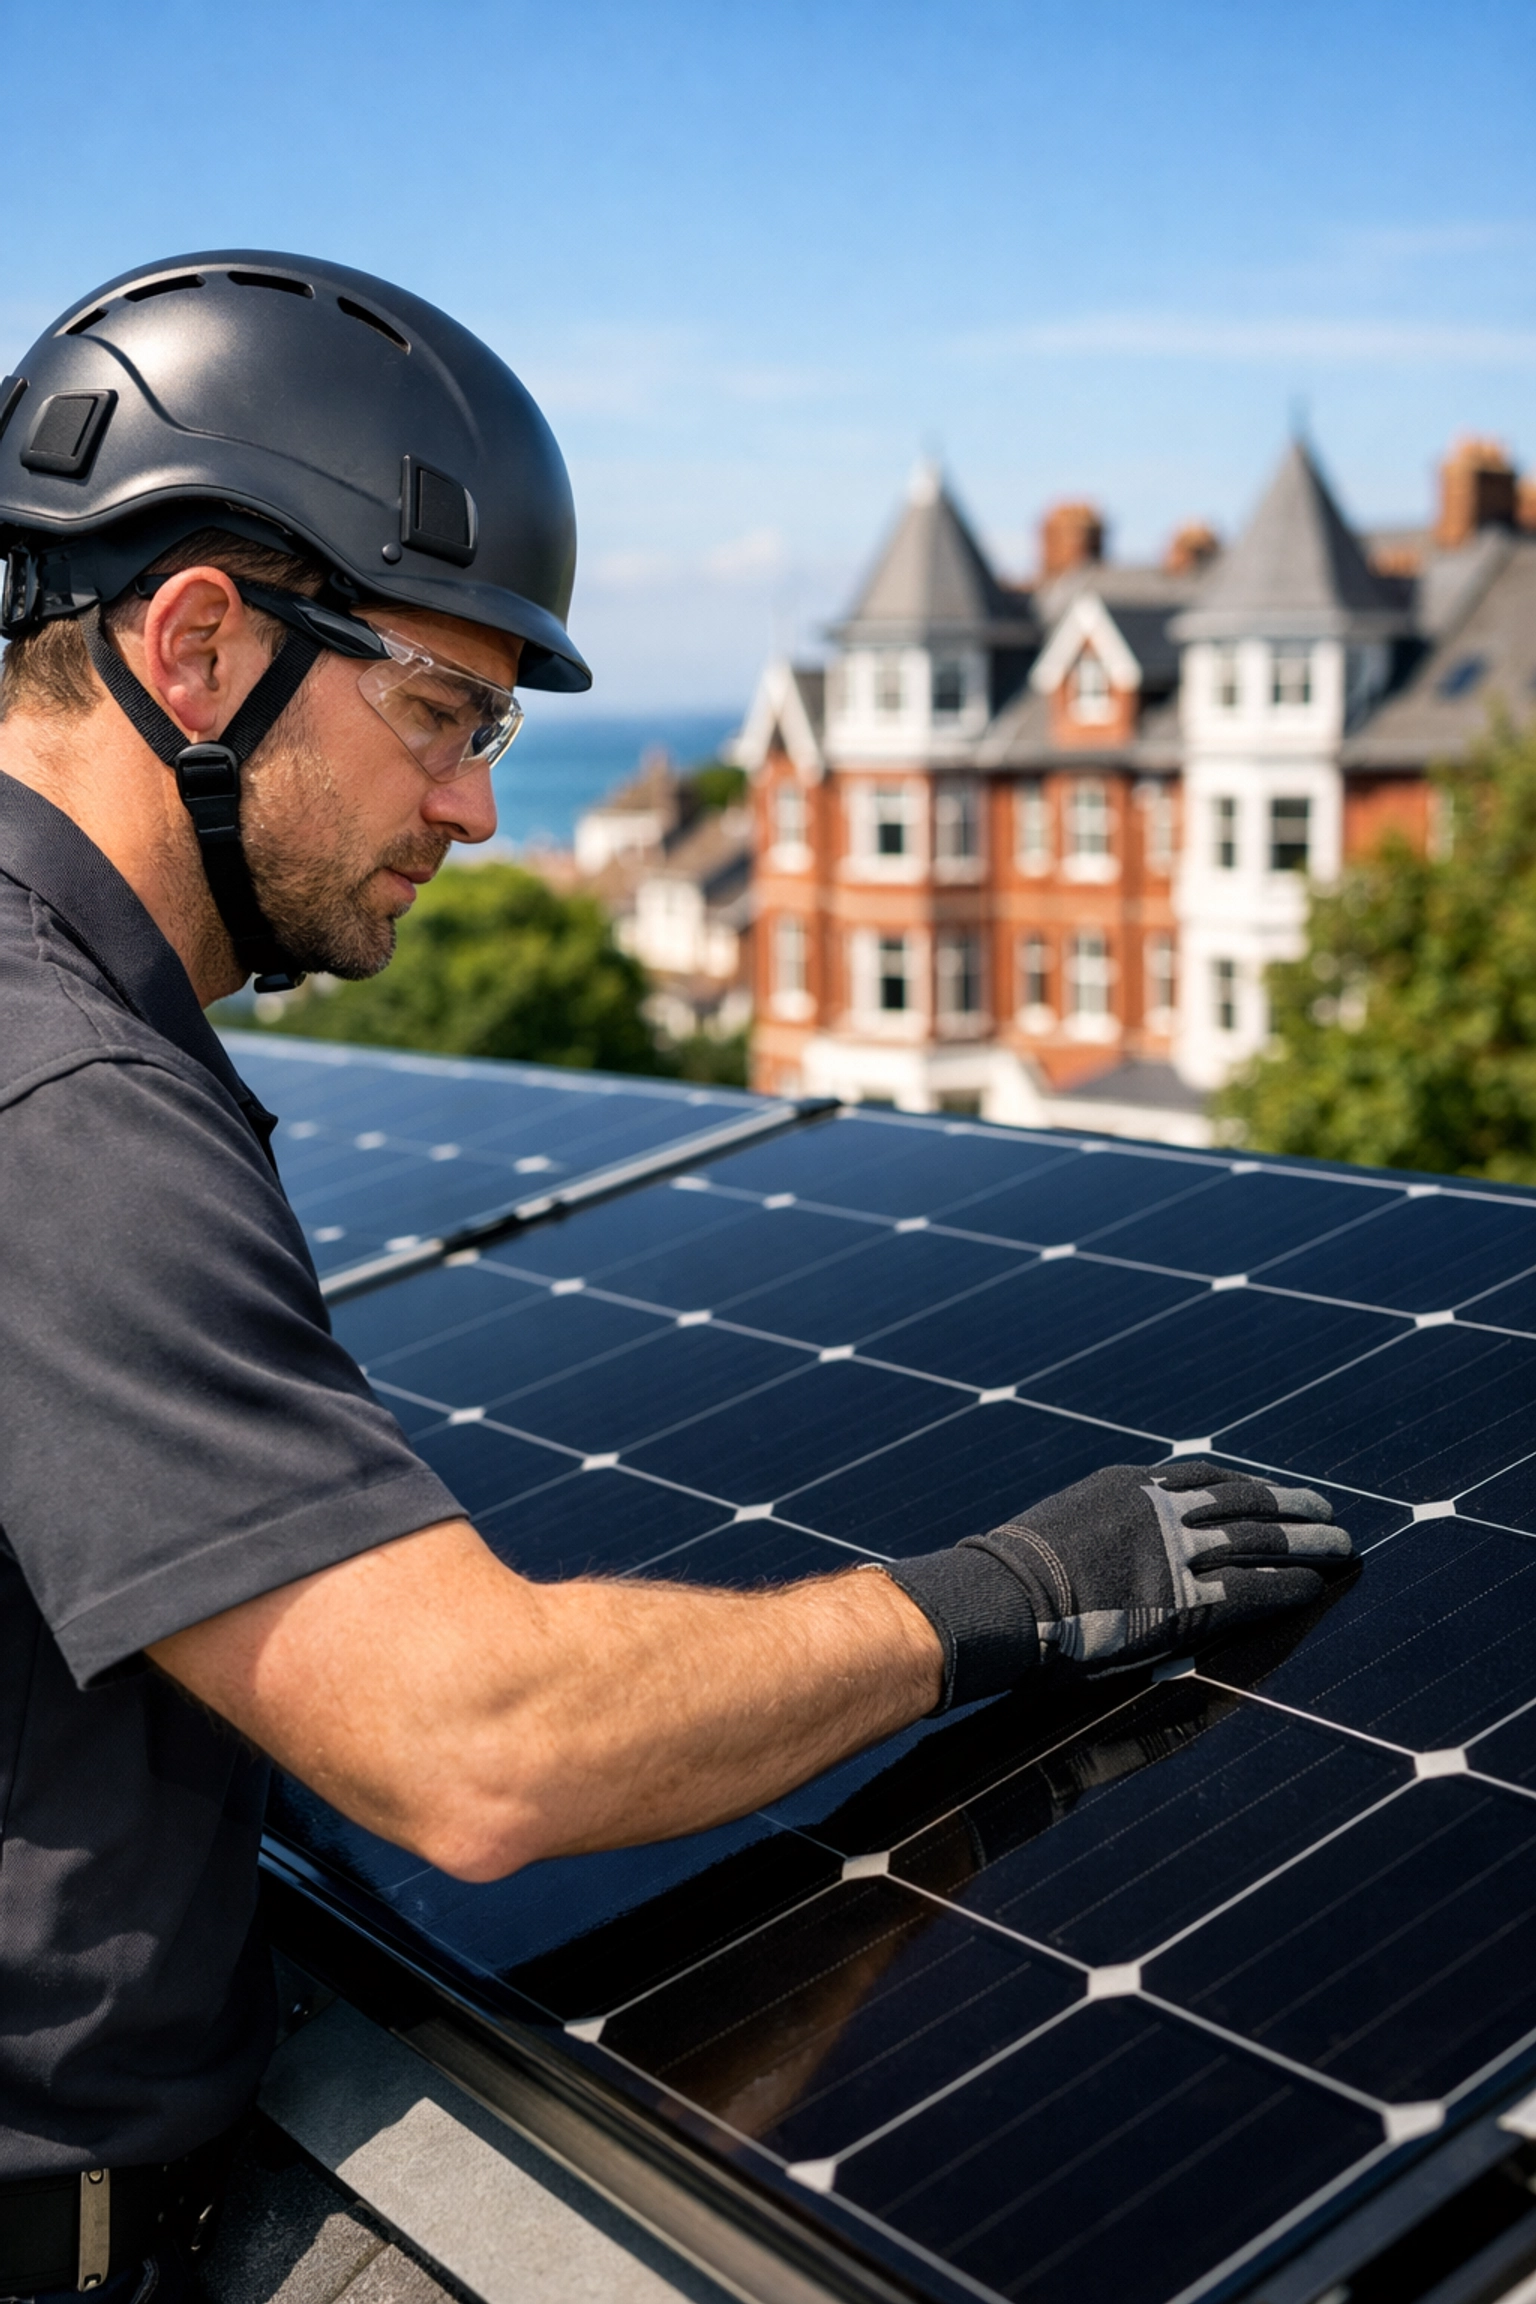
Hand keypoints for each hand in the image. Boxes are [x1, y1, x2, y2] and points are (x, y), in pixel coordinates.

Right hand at [885, 1460, 1352, 1710]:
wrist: (1005, 1595)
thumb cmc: (1013, 1572)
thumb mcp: (1062, 1525)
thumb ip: (1099, 1527)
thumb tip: (1107, 1546)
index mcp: (1131, 1484)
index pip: (1204, 1477)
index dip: (1245, 1484)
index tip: (1271, 1490)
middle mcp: (1164, 1508)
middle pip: (1245, 1501)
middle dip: (1291, 1505)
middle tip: (1327, 1511)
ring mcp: (1179, 1552)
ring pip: (1262, 1540)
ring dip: (1307, 1542)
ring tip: (1342, 1545)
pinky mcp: (1190, 1601)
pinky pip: (1254, 1589)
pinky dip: (1288, 1584)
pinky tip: (1315, 1585)